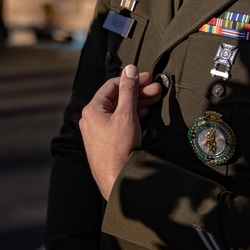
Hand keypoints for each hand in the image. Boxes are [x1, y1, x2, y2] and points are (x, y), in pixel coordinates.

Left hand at [80, 65, 161, 199]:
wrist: (117, 180)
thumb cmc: (119, 148)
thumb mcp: (126, 115)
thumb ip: (129, 90)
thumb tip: (130, 69)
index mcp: (93, 109)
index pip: (113, 85)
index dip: (132, 79)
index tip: (149, 78)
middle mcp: (92, 119)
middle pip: (117, 98)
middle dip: (138, 92)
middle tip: (157, 88)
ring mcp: (98, 131)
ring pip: (119, 110)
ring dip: (137, 103)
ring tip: (155, 98)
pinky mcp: (106, 141)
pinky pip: (119, 122)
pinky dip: (132, 115)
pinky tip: (144, 113)